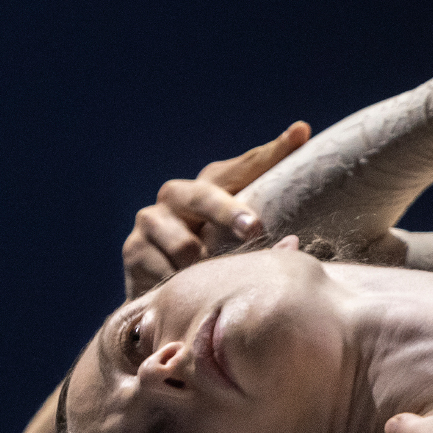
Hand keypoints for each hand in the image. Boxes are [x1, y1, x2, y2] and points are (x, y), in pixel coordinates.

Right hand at [121, 121, 310, 295]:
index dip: (273, 152)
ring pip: (185, 245)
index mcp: (209, 185)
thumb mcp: (239, 239)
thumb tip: (298, 187)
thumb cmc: (211, 259)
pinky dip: (181, 288)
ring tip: (214, 285)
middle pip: (204, 195)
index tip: (298, 135)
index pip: (244, 165)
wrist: (158, 291)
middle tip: (253, 229)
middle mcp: (177, 194)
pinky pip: (164, 272)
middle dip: (229, 211)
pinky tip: (187, 297)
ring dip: (203, 268)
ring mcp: (151, 221)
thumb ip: (267, 216)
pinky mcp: (133, 251)